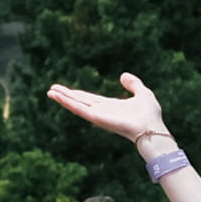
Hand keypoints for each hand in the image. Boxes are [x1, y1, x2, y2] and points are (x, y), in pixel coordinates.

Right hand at [45, 72, 174, 156]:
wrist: (151, 126)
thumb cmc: (150, 114)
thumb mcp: (142, 92)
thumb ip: (133, 84)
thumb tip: (123, 75)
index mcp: (111, 106)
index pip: (90, 99)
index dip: (78, 94)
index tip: (66, 90)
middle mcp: (102, 111)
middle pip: (80, 101)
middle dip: (66, 95)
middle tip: (51, 89)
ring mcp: (98, 115)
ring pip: (76, 105)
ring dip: (62, 98)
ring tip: (49, 92)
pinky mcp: (96, 117)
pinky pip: (78, 109)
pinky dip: (67, 102)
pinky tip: (57, 96)